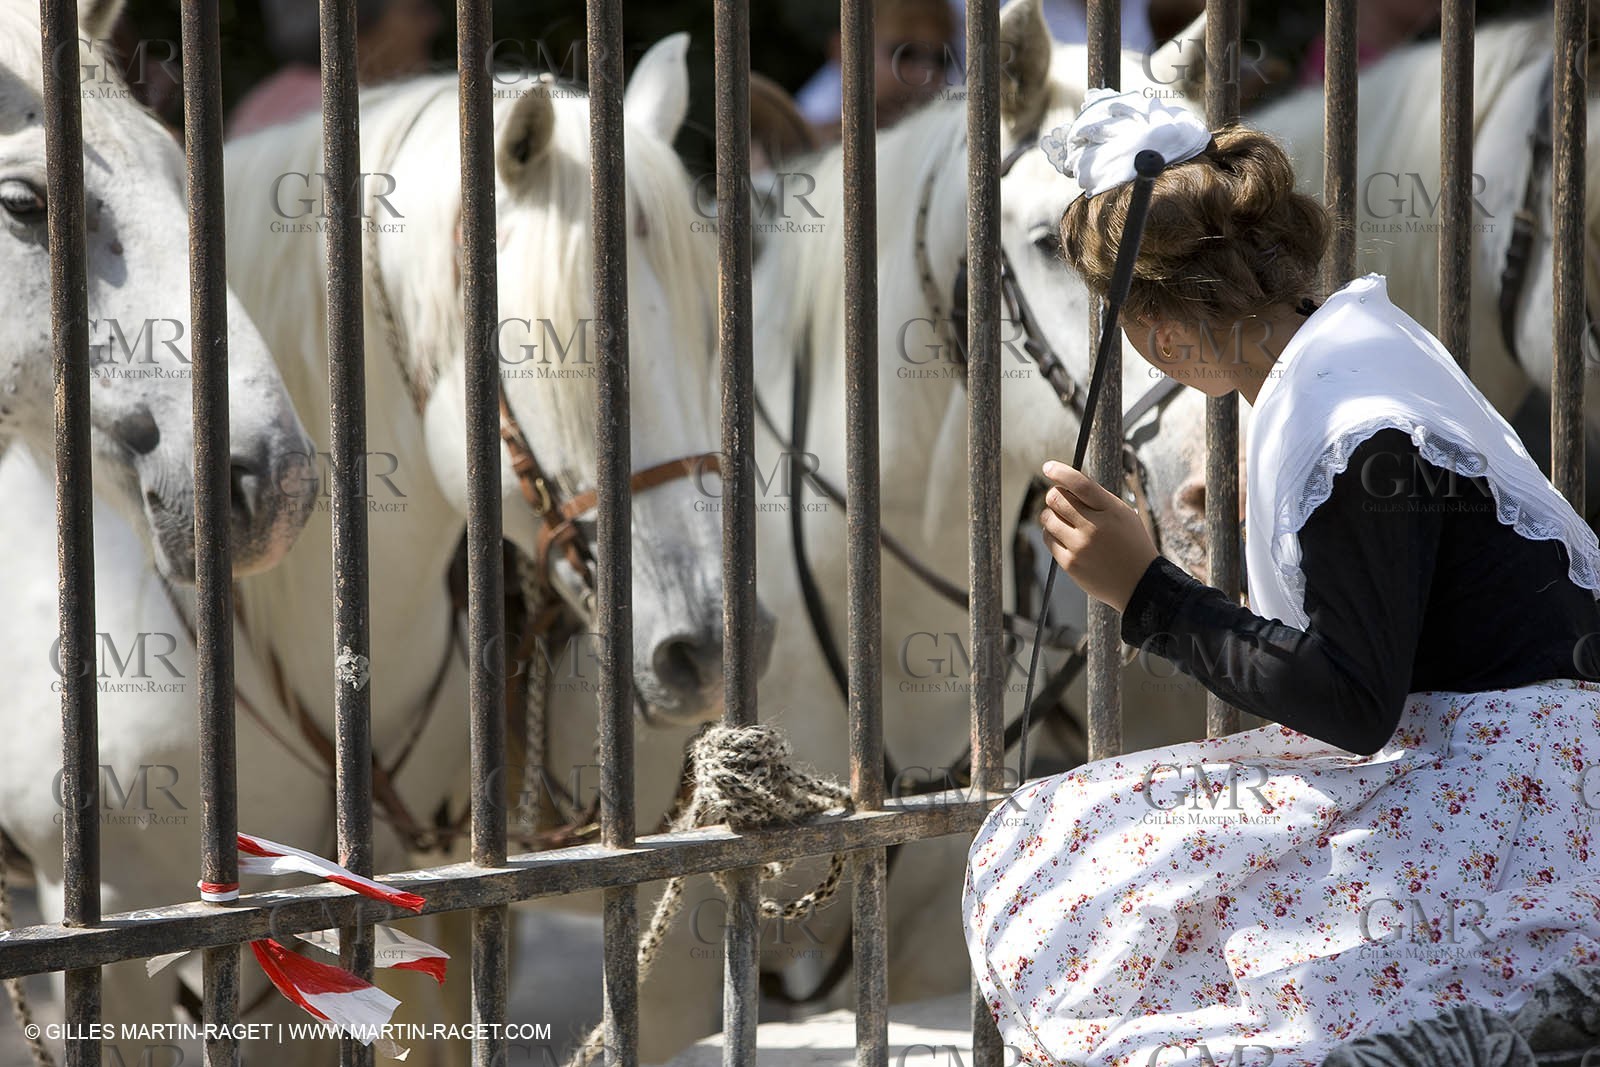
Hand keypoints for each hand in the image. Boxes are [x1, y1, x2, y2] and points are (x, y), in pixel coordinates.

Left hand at [1038, 460, 1159, 613]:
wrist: (1141, 584)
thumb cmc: (1131, 545)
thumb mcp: (1124, 516)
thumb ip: (1099, 500)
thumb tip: (1066, 485)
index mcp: (1111, 510)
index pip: (1080, 484)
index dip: (1061, 472)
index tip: (1048, 467)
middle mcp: (1094, 527)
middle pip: (1057, 499)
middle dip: (1054, 495)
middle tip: (1058, 498)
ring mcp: (1080, 546)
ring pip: (1048, 518)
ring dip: (1050, 514)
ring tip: (1062, 519)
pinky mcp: (1070, 563)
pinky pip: (1048, 538)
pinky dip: (1051, 533)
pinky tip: (1062, 535)